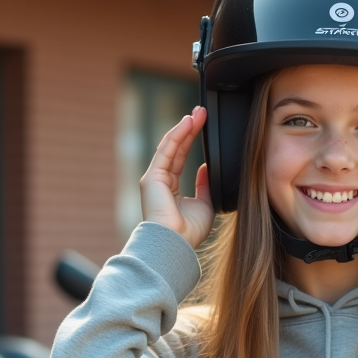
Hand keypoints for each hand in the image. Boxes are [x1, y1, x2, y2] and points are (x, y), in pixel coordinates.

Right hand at [139, 106, 213, 248]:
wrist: (175, 244)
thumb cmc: (188, 232)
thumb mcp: (204, 204)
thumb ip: (205, 185)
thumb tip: (205, 168)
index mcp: (170, 189)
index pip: (181, 158)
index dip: (191, 140)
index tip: (203, 125)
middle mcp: (159, 182)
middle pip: (176, 148)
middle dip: (189, 129)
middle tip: (201, 113)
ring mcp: (154, 178)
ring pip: (170, 146)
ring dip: (184, 127)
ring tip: (198, 113)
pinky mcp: (152, 177)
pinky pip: (166, 150)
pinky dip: (177, 135)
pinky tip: (188, 122)